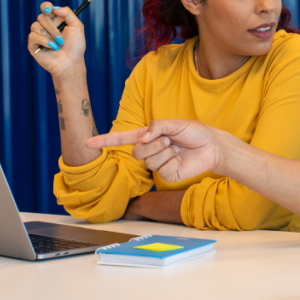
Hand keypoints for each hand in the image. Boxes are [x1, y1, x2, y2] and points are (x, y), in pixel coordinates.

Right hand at [27, 2, 86, 75]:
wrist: (71, 63)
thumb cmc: (75, 46)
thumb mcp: (77, 26)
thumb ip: (67, 13)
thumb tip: (53, 7)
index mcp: (55, 20)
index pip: (45, 7)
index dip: (45, 6)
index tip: (49, 9)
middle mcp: (45, 27)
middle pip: (42, 17)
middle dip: (53, 27)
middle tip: (61, 38)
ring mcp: (38, 35)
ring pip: (35, 25)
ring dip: (50, 35)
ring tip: (58, 44)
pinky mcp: (33, 44)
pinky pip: (33, 36)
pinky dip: (43, 41)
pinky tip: (52, 47)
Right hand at [86, 119, 224, 182]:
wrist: (211, 146)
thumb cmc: (194, 132)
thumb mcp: (175, 123)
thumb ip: (157, 126)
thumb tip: (143, 137)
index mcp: (148, 136)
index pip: (122, 139)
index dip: (105, 141)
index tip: (88, 143)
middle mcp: (150, 151)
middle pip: (136, 152)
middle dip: (154, 144)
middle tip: (170, 140)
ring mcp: (158, 165)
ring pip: (149, 161)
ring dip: (165, 152)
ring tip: (176, 148)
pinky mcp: (167, 176)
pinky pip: (162, 170)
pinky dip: (172, 162)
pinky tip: (180, 160)